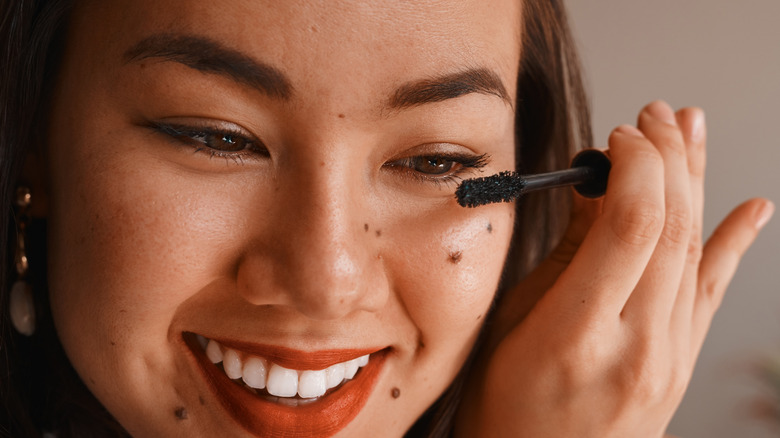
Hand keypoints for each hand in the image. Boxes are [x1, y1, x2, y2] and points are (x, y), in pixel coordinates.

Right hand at [456, 101, 773, 436]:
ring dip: (695, 182)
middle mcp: (636, 348)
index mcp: (576, 335)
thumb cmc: (505, 406)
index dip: (633, 166)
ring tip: (690, 130)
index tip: (617, 137)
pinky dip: (734, 245)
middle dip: (667, 158)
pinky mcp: (682, 365)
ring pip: (697, 251)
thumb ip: (561, 258)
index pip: (631, 226)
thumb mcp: (510, 326)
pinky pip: (714, 295)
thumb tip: (594, 191)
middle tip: (654, 116)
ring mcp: (669, 360)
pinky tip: (752, 210)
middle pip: (673, 229)